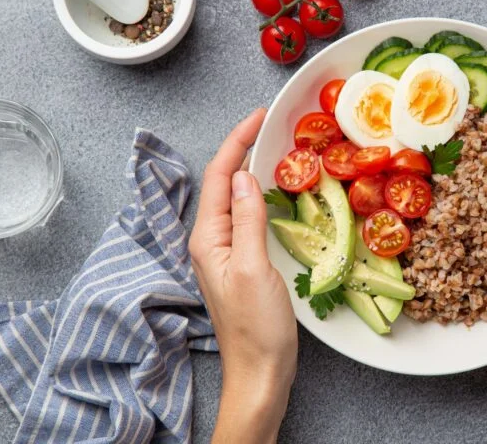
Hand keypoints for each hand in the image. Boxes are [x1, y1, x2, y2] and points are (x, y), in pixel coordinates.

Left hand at [189, 109, 296, 443]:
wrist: (261, 371)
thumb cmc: (257, 326)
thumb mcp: (254, 267)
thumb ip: (247, 218)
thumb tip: (242, 175)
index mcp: (209, 238)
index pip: (217, 176)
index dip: (236, 141)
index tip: (258, 117)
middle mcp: (213, 240)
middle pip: (222, 182)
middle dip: (243, 149)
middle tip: (271, 125)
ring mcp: (227, 251)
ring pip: (236, 198)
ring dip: (252, 170)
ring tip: (275, 149)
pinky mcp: (243, 261)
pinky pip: (248, 216)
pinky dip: (262, 196)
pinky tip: (278, 192)